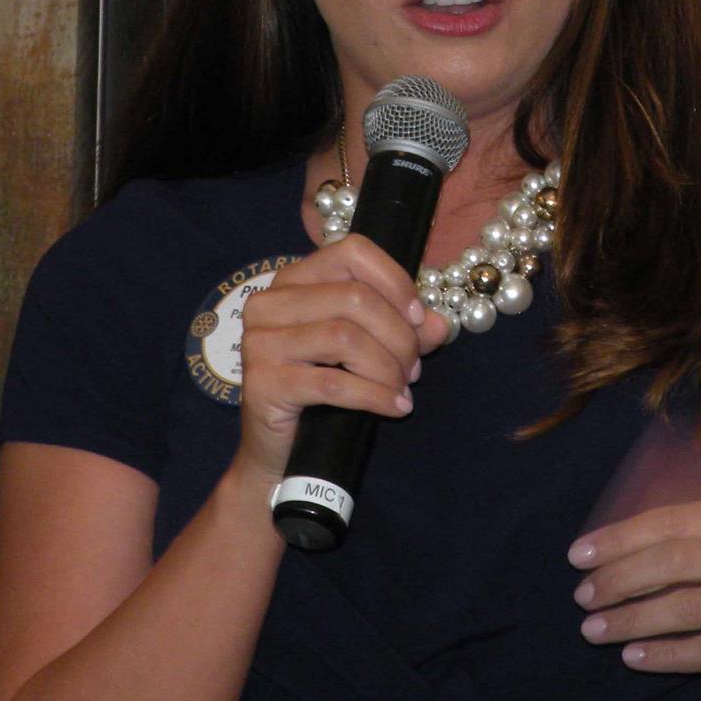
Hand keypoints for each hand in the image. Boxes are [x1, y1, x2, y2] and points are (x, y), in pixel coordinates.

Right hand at [233, 234, 449, 487]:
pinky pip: (333, 383)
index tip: (418, 318)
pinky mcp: (263, 383)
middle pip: (354, 297)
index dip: (394, 280)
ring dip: (387, 367)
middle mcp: (270, 302)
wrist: (279, 448)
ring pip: (345, 338)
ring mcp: (261, 342)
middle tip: (413, 368)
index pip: (352, 252)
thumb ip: (403, 330)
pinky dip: (374, 395)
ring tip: (402, 388)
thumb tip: (439, 324)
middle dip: (397, 335)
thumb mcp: (367, 349)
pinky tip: (395, 407)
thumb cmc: (322, 390)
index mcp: (294, 280)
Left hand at [568, 385, 700, 684]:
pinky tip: (635, 657)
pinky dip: (668, 656)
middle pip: (668, 564)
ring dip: (629, 621)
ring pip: (681, 610)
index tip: (580, 552)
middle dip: (615, 580)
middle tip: (580, 593)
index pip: (672, 521)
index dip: (621, 537)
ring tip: (593, 628)